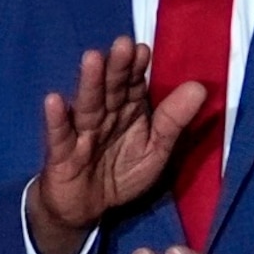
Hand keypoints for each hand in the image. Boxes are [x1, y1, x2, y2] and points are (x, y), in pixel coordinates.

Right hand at [26, 37, 209, 253]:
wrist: (84, 208)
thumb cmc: (121, 174)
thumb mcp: (155, 152)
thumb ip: (173, 121)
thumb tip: (200, 88)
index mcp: (128, 111)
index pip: (134, 85)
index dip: (138, 68)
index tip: (144, 50)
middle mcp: (104, 116)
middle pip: (111, 89)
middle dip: (117, 68)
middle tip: (123, 45)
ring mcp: (81, 132)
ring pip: (87, 105)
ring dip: (89, 83)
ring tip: (92, 59)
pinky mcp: (61, 153)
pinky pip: (59, 135)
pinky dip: (56, 119)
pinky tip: (54, 100)